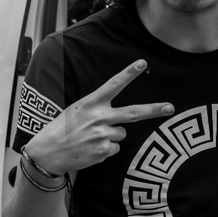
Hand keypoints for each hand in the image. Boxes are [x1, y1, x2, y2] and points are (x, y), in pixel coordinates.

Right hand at [23, 60, 172, 176]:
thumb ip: (96, 110)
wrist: (47, 153)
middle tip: (170, 108)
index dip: (129, 73)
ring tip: (91, 139)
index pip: (113, 85)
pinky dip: (105, 150)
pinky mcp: (104, 151)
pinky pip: (114, 149)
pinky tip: (90, 150)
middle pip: (133, 112)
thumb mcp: (75, 111)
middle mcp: (99, 117)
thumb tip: (118, 120)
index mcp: (91, 103)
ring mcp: (103, 135)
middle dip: (154, 110)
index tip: (142, 63)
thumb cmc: (60, 130)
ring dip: (110, 137)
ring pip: (121, 134)